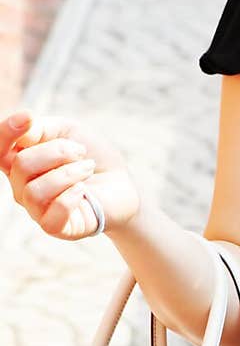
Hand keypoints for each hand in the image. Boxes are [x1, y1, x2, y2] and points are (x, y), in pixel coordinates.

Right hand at [1, 109, 140, 240]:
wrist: (121, 182)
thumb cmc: (91, 155)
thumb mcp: (69, 131)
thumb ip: (42, 128)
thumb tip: (23, 129)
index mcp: (19, 160)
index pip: (0, 149)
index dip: (6, 133)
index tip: (28, 118)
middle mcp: (21, 186)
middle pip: (21, 165)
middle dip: (58, 151)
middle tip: (81, 152)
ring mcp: (36, 209)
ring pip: (34, 191)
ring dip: (68, 174)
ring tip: (88, 169)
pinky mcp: (56, 227)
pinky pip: (51, 215)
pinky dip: (71, 197)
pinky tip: (84, 190)